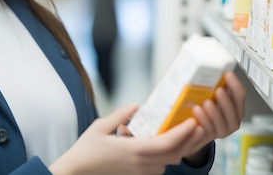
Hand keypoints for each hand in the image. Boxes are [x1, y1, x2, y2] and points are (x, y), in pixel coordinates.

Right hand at [49, 104, 200, 174]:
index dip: (184, 133)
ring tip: (184, 131)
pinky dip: (166, 155)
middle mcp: (140, 164)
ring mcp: (139, 172)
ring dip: (178, 148)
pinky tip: (163, 141)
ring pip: (169, 162)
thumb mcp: (100, 126)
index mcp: (133, 150)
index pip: (167, 144)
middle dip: (189, 140)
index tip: (193, 120)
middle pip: (174, 155)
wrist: (75, 173)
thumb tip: (136, 105)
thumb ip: (120, 115)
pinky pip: (159, 167)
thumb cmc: (85, 150)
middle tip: (197, 123)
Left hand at [181, 71, 245, 163]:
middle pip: (235, 109)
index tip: (227, 74)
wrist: (194, 129)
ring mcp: (224, 130)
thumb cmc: (204, 107)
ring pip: (224, 121)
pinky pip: (210, 128)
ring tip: (206, 102)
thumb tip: (206, 64)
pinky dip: (204, 119)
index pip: (240, 95)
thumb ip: (213, 85)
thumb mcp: (211, 95)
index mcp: (236, 106)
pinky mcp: (212, 136)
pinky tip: (197, 110)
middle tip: (219, 89)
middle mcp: (234, 119)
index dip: (235, 84)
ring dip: (216, 111)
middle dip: (227, 99)